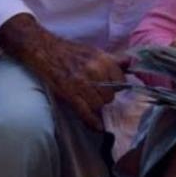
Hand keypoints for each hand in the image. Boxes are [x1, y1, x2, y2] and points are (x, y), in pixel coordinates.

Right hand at [0, 14, 127, 130]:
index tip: (112, 90)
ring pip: (99, 105)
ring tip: (92, 105)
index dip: (117, 88)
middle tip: (98, 97)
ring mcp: (82, 83)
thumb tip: (130, 64)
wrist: (45, 50)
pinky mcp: (69, 93)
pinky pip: (85, 112)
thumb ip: (113, 60)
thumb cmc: (71, 52)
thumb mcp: (94, 51)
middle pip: (110, 96)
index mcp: (103, 60)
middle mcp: (95, 70)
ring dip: (97, 108)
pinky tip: (97, 127)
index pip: (120, 82)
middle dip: (106, 99)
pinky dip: (92, 122)